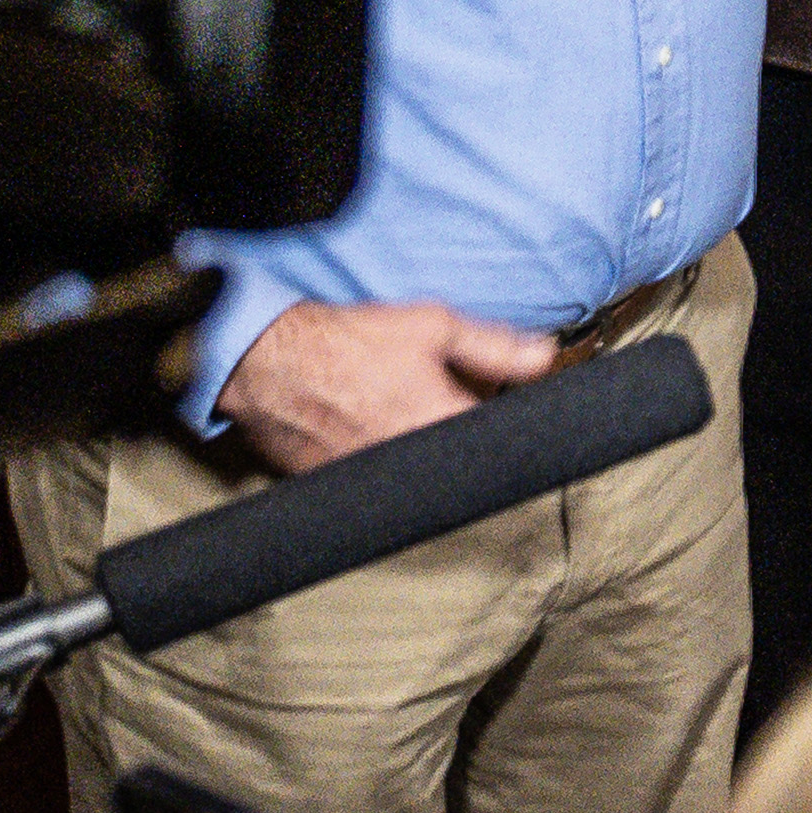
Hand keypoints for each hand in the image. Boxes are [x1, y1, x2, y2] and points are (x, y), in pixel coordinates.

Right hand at [218, 297, 563, 476]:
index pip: (498, 444)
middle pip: (457, 458)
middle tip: (431, 402)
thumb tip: (544, 355)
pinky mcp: (339, 486)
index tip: (492, 410)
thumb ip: (493, 346)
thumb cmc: (344, 342)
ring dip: (417, 447)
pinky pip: (375, 478)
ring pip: (418, 471)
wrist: (267, 363)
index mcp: (444, 426)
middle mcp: (413, 462)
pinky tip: (362, 425)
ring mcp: (375, 479)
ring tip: (391, 411)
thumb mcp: (431, 326)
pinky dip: (378, 456)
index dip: (500, 425)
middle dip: (456, 433)